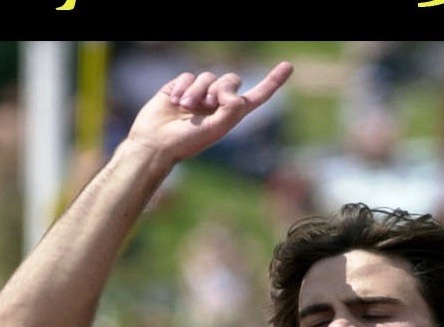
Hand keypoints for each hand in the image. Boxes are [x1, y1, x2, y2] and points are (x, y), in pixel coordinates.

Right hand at [127, 64, 292, 163]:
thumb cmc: (185, 143)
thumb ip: (231, 110)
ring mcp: (199, 94)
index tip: (288, 66)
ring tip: (185, 108)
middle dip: (220, 88)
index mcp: (230, 117)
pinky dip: (183, 87)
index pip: (256, 97)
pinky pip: (189, 75)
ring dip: (197, 91)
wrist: (155, 143)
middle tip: (207, 105)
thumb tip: (236, 94)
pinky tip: (174, 101)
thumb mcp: (215, 130)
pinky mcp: (181, 87)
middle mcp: (217, 104)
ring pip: (207, 76)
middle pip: (231, 79)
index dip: (272, 82)